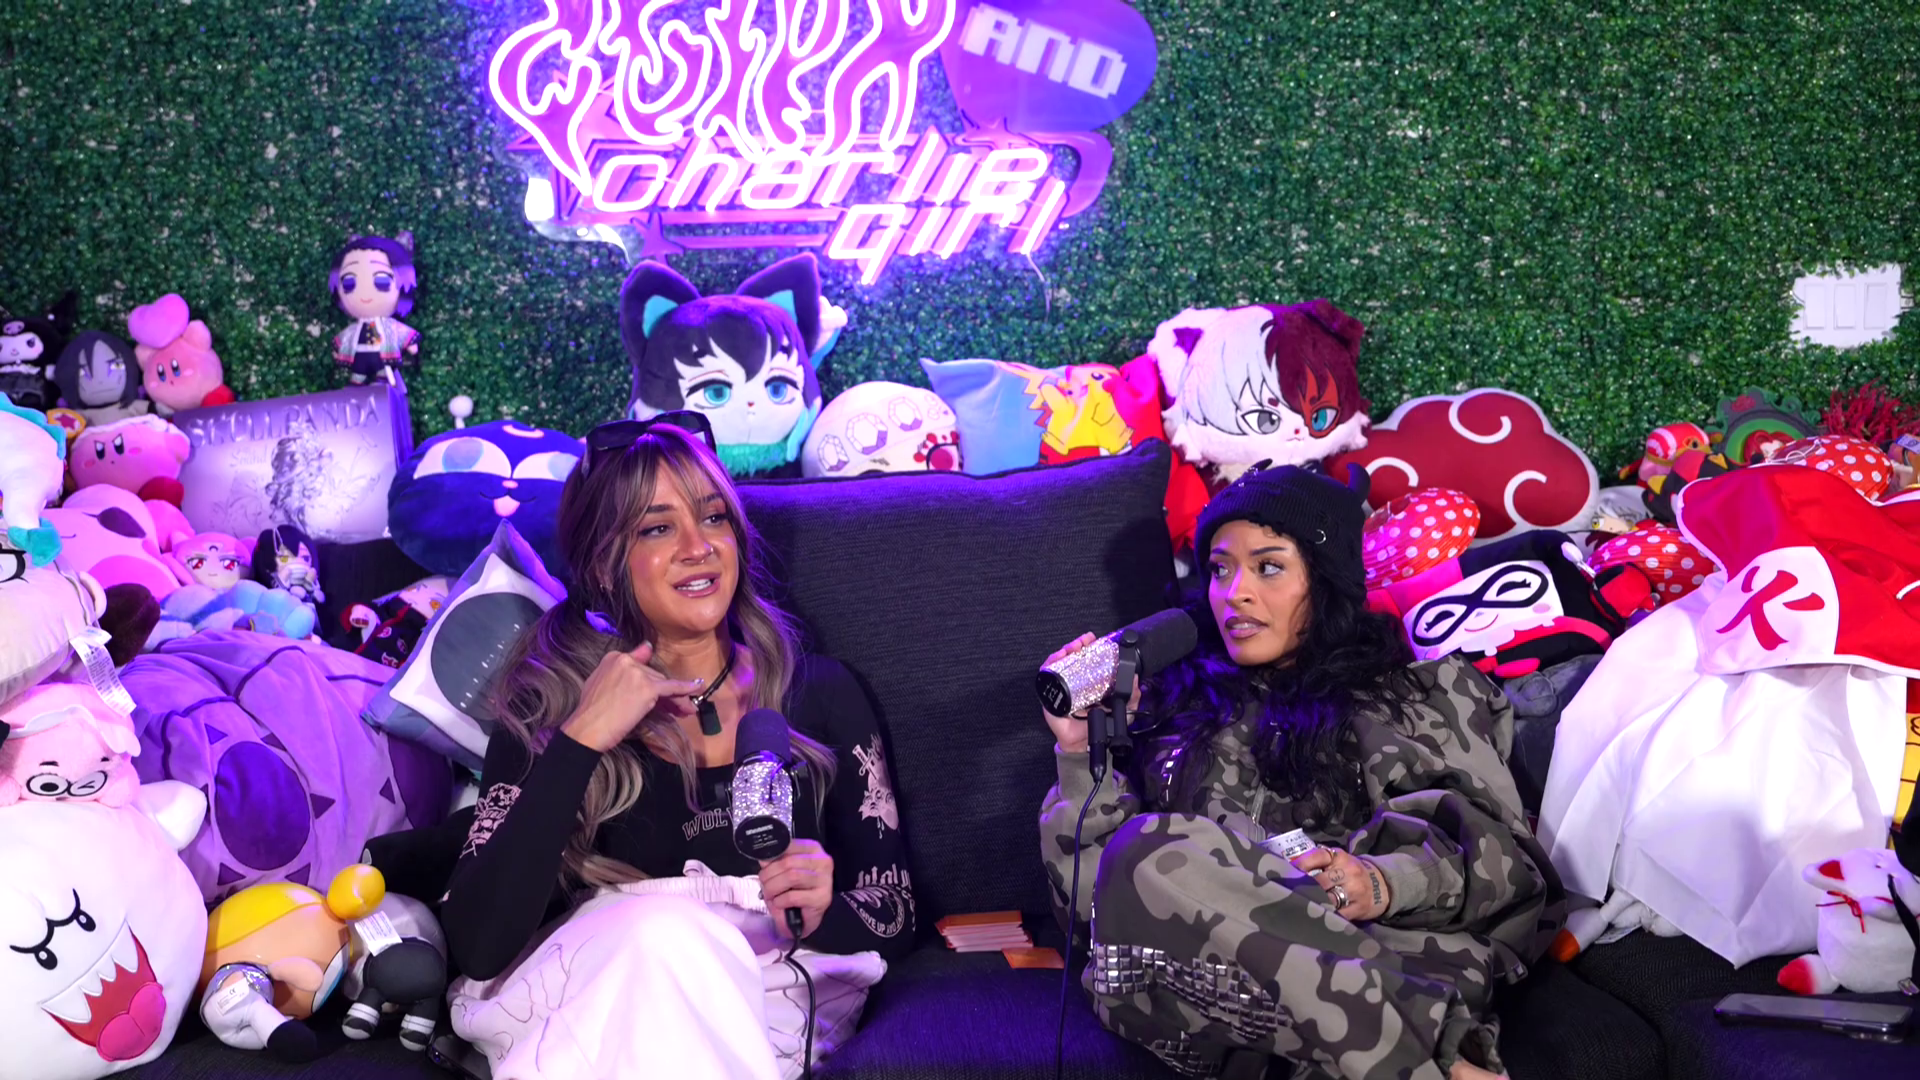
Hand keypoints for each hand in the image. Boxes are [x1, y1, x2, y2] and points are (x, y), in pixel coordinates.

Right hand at [560, 642, 704, 752]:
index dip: (651, 681)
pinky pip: (672, 687)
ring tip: (685, 710)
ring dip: (675, 699)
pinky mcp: (648, 687)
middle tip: (677, 708)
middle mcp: (626, 660)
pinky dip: (686, 689)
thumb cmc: (591, 713)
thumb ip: (621, 669)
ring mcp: (637, 673)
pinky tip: (697, 688)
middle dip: (666, 693)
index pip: (641, 666)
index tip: (658, 692)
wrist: (587, 729)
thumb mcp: (599, 682)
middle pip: (654, 676)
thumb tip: (646, 648)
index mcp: (614, 657)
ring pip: (663, 684)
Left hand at [759, 839, 833, 939]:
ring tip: (770, 895)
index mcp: (813, 849)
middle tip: (764, 885)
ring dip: (773, 888)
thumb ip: (775, 862)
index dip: (771, 857)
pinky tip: (779, 904)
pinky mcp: (821, 898)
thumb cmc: (796, 891)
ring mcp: (824, 880)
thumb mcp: (784, 872)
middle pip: (788, 862)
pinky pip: (792, 896)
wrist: (807, 918)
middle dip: (769, 875)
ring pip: (791, 877)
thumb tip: (764, 858)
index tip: (764, 867)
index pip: (788, 845)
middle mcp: (822, 861)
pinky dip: (780, 901)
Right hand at [1040, 633, 1142, 754]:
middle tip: (1083, 642)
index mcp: (1088, 681)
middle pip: (1070, 657)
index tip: (1093, 639)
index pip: (1086, 658)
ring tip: (1071, 649)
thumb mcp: (1123, 709)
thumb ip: (1133, 695)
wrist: (1085, 744)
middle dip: (1075, 645)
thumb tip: (1136, 677)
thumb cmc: (1099, 725)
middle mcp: (1073, 681)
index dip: (1088, 647)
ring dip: (1063, 652)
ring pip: (1057, 663)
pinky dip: (1049, 665)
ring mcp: (1060, 688)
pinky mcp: (1049, 696)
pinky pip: (1045, 678)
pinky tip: (1057, 659)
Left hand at [1291, 848, 1390, 922]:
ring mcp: (1355, 890)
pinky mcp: (1359, 908)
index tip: (1286, 874)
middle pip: (1320, 881)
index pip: (1317, 856)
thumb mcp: (1337, 861)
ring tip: (1299, 907)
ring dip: (1313, 904)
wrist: (1381, 886)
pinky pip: (1338, 915)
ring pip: (1328, 899)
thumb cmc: (1350, 873)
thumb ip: (1316, 863)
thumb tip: (1287, 867)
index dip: (1300, 865)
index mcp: (1340, 857)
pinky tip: (1316, 917)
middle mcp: (1349, 871)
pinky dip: (1326, 916)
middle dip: (1303, 889)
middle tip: (1288, 895)